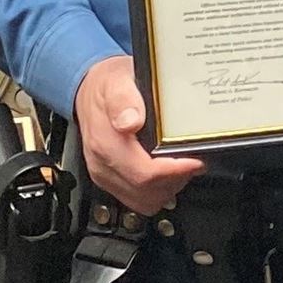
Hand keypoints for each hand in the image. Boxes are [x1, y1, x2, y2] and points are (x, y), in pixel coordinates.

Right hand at [74, 56, 203, 215]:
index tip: (195, 160)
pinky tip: (168, 171)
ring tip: (182, 166)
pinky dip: (157, 190)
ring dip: (168, 188)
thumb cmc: (106, 84)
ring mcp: (105, 174)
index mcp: (106, 145)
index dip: (175, 172)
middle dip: (176, 180)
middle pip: (147, 194)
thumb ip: (125, 100)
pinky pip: (137, 198)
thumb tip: (130, 121)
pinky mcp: (110, 178)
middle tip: (193, 161)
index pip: (144, 175)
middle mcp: (103, 165)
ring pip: (144, 201)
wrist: (87, 89)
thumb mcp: (117, 81)